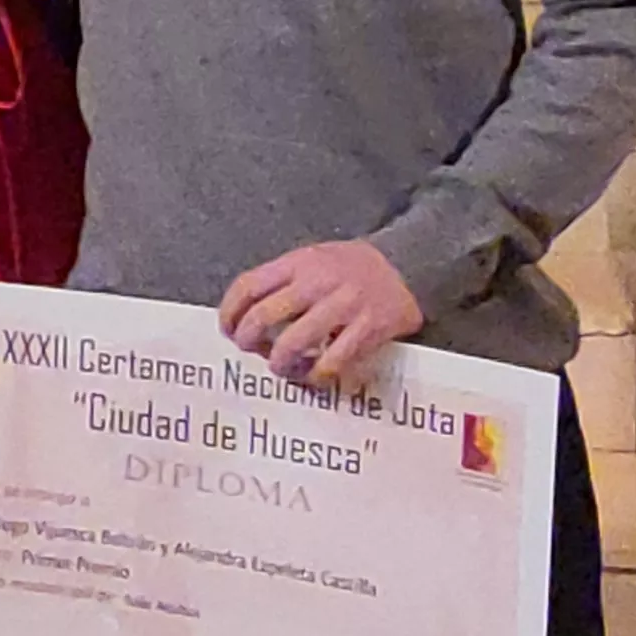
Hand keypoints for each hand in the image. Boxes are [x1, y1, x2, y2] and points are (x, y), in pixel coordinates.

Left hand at [219, 241, 424, 387]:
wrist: (408, 264)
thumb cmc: (352, 267)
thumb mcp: (314, 258)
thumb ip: (284, 281)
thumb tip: (246, 316)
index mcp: (299, 262)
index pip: (248, 286)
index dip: (229, 312)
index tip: (226, 329)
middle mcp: (317, 282)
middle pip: (263, 316)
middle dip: (248, 340)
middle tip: (251, 350)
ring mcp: (343, 305)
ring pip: (292, 343)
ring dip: (278, 363)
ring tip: (280, 367)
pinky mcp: (368, 329)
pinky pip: (332, 362)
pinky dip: (316, 375)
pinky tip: (313, 376)